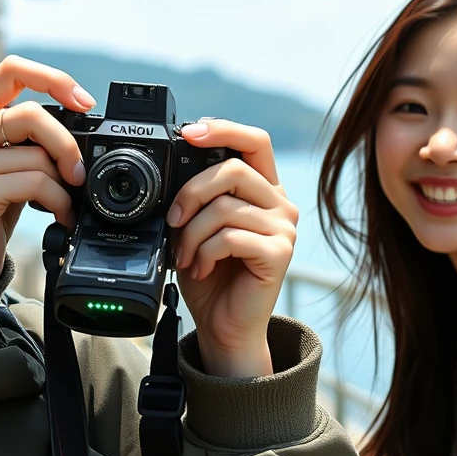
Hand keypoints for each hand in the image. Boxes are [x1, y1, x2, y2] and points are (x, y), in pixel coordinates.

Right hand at [0, 55, 92, 284]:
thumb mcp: (7, 166)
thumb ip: (29, 141)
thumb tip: (82, 129)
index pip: (12, 70)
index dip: (53, 79)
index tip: (84, 102)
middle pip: (31, 113)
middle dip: (67, 144)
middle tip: (80, 172)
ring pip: (37, 155)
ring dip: (64, 184)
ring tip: (66, 203)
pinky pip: (36, 184)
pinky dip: (59, 202)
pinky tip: (59, 216)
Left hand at [167, 119, 298, 377]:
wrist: (225, 326)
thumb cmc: (211, 276)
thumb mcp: (198, 227)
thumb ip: (197, 197)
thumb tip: (173, 171)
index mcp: (263, 190)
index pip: (255, 142)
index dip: (223, 129)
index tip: (188, 133)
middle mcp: (280, 204)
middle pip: (234, 169)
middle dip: (191, 191)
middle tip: (172, 219)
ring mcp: (284, 228)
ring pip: (225, 207)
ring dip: (191, 233)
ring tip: (183, 255)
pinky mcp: (279, 253)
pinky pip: (230, 236)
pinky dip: (203, 252)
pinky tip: (199, 267)